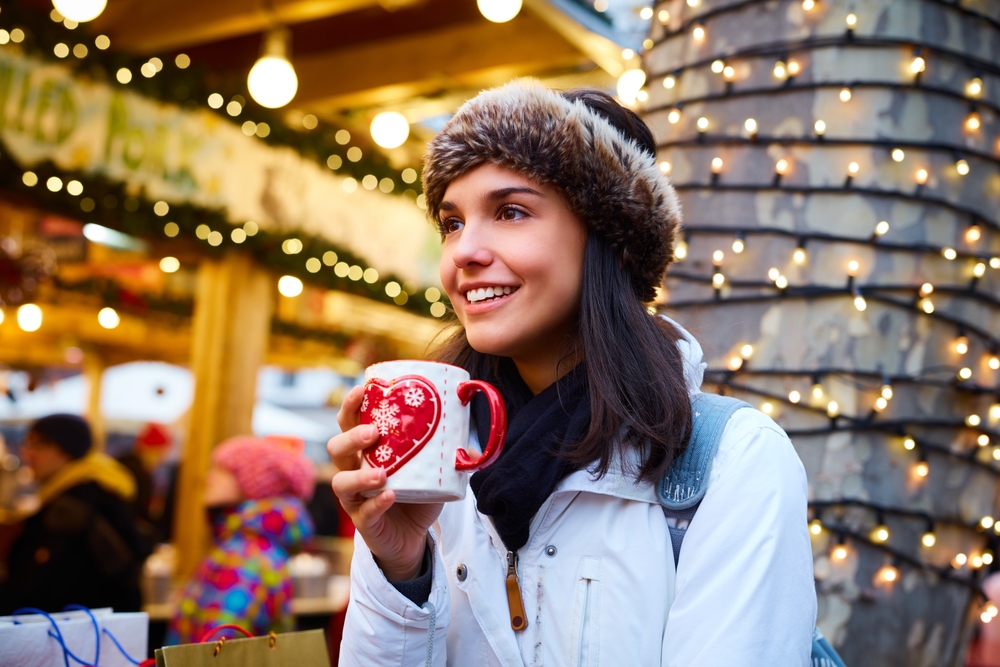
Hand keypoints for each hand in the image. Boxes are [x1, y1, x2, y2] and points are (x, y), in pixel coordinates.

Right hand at [328, 385, 443, 580]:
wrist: (412, 537)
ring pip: (341, 482)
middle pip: (336, 448)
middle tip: (373, 432)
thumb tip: (476, 446)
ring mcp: (355, 498)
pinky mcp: (364, 522)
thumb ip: (449, 456)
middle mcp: (353, 470)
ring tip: (381, 472)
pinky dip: (377, 503)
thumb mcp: (431, 470)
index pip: (348, 423)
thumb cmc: (416, 495)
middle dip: (351, 437)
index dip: (350, 406)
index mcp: (365, 450)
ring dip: (359, 475)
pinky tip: (391, 495)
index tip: (361, 390)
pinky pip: (364, 512)